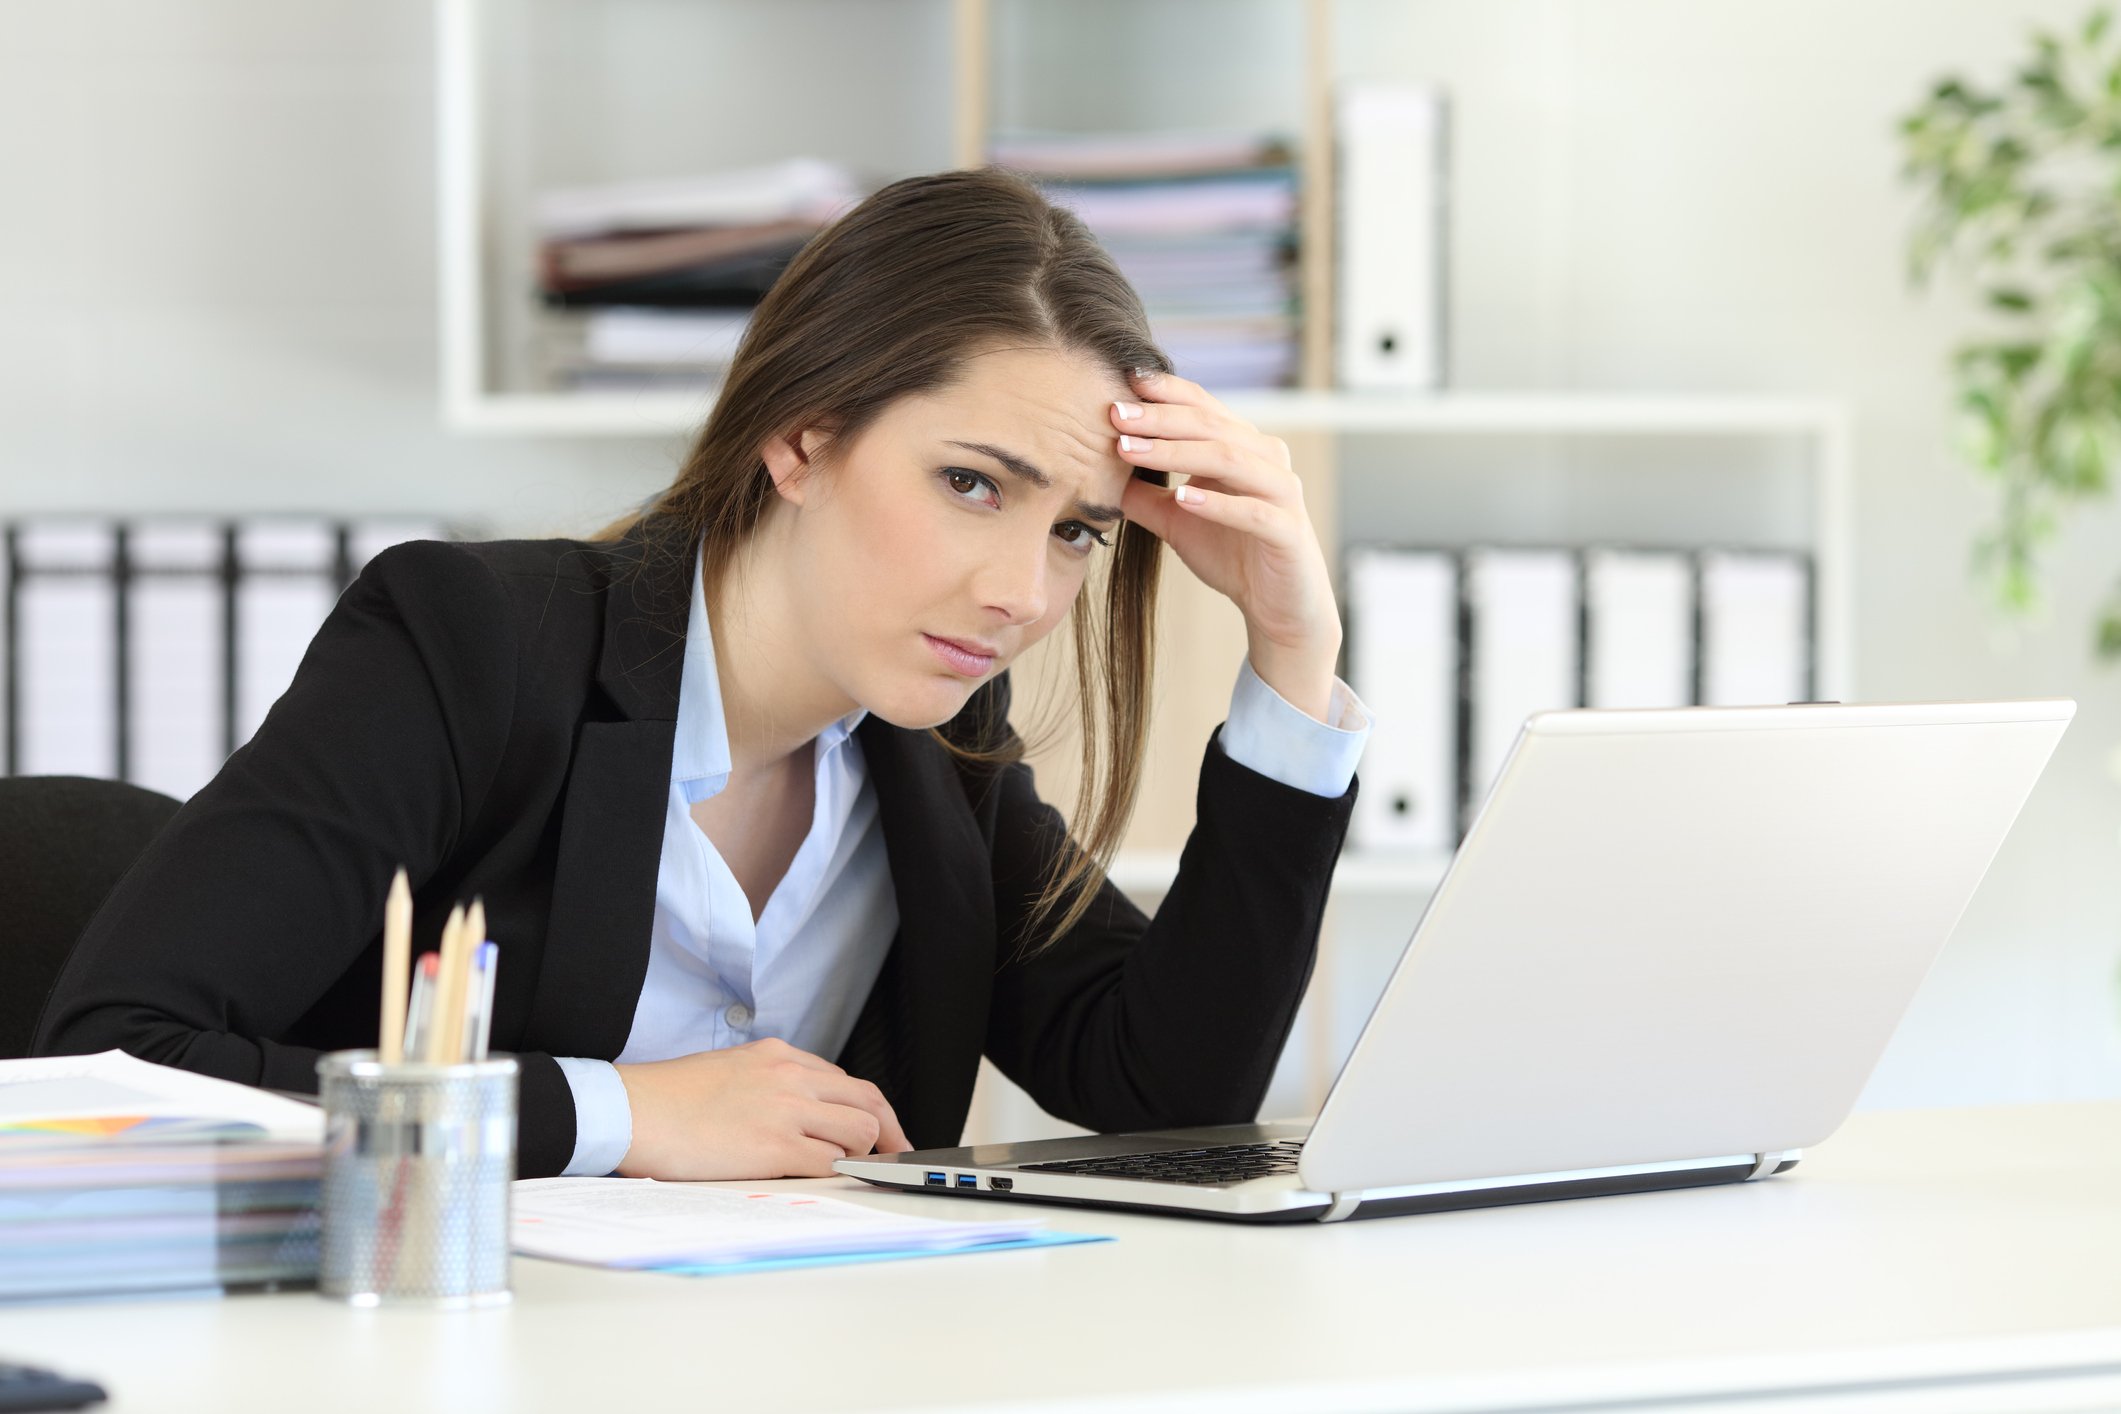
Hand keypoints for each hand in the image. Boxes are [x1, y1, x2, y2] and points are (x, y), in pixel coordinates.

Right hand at [612, 1036, 911, 1179]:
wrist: (632, 1109)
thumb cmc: (669, 1098)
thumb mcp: (731, 1069)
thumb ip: (771, 1083)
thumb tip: (800, 1113)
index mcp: (779, 1056)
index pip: (846, 1081)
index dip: (872, 1110)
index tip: (883, 1131)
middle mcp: (790, 1076)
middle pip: (867, 1102)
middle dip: (888, 1133)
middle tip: (894, 1156)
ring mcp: (785, 1109)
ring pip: (859, 1131)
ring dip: (862, 1154)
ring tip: (850, 1171)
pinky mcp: (773, 1146)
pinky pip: (830, 1163)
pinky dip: (840, 1174)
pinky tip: (832, 1182)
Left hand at [1113, 368, 1343, 720]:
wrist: (1278, 605)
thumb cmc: (1231, 552)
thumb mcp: (1176, 520)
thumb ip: (1144, 495)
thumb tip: (1095, 471)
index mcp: (1243, 446)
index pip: (1202, 406)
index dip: (1165, 392)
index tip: (1124, 380)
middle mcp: (1266, 459)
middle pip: (1211, 425)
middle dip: (1159, 419)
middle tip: (1115, 415)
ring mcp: (1281, 492)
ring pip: (1229, 459)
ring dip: (1177, 452)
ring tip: (1132, 450)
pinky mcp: (1288, 530)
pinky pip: (1252, 511)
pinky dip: (1217, 502)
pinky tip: (1183, 497)